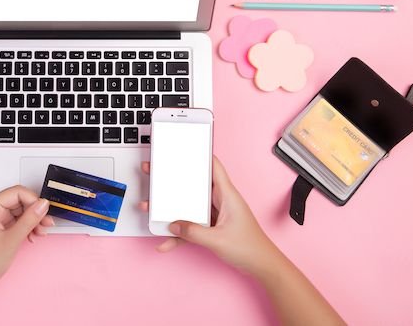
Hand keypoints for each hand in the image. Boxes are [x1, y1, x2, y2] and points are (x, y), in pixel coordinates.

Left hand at [0, 185, 53, 291]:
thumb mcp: (11, 240)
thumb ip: (29, 220)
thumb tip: (43, 204)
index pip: (16, 192)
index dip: (33, 200)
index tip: (44, 213)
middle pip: (20, 200)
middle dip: (35, 212)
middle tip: (46, 225)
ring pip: (21, 211)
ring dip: (33, 221)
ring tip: (40, 233)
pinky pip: (17, 220)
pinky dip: (27, 227)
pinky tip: (32, 236)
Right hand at [141, 156, 278, 275]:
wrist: (261, 266)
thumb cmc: (250, 248)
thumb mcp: (218, 239)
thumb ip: (193, 233)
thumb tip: (173, 225)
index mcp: (227, 195)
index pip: (213, 166)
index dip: (199, 154)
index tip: (182, 146)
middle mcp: (220, 201)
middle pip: (194, 185)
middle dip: (174, 181)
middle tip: (156, 173)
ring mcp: (215, 214)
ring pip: (189, 206)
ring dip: (171, 209)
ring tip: (151, 207)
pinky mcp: (211, 227)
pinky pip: (190, 226)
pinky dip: (178, 233)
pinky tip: (166, 242)